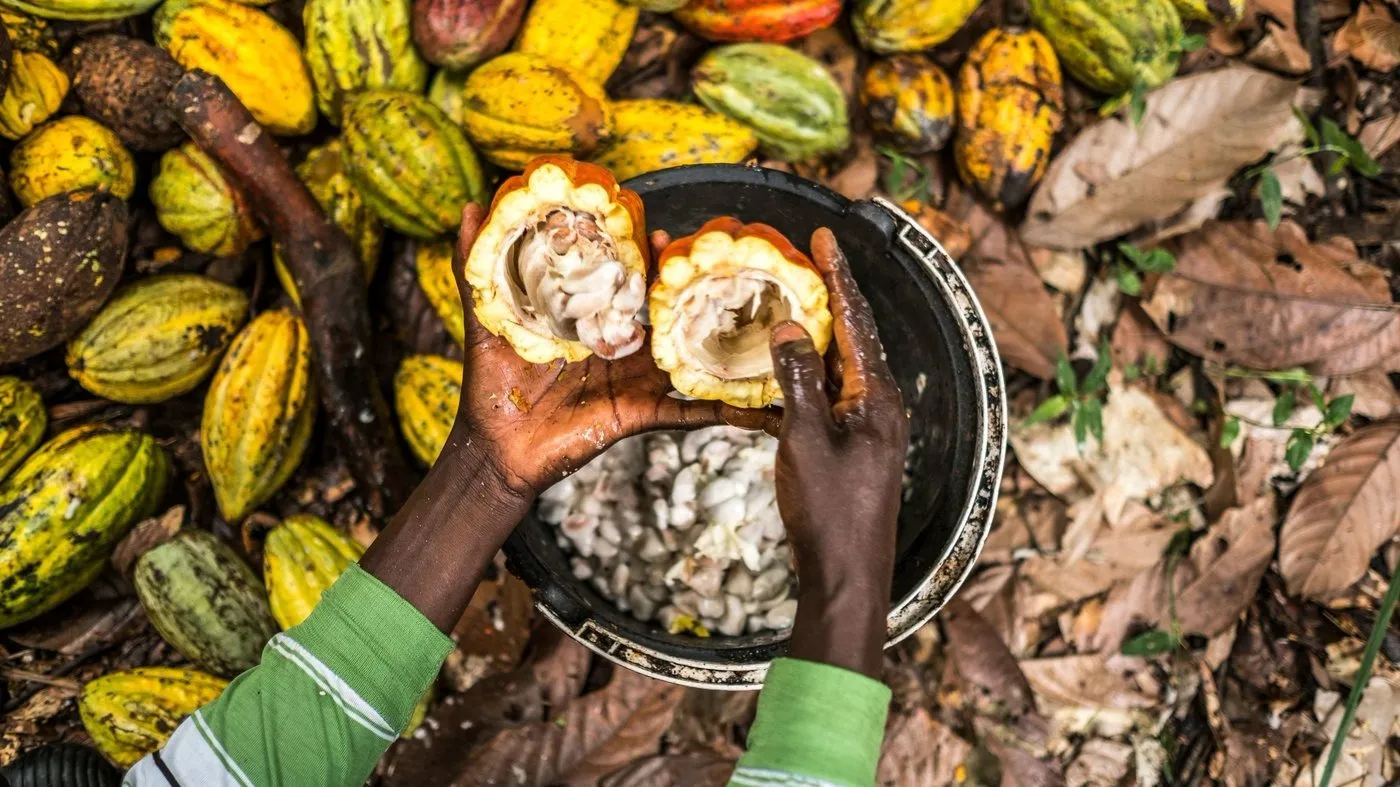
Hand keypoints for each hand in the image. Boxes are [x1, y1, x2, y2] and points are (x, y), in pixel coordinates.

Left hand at [450, 203, 778, 498]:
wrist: (496, 449)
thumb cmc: (493, 385)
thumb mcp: (486, 320)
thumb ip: (476, 267)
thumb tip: (469, 208)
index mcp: (591, 320)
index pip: (624, 279)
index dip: (642, 253)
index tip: (657, 225)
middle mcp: (621, 346)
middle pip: (663, 311)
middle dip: (689, 285)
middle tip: (715, 257)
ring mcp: (636, 379)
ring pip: (686, 354)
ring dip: (718, 337)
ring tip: (755, 315)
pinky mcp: (642, 414)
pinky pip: (690, 415)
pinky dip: (726, 413)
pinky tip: (761, 405)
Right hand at [769, 227, 907, 678]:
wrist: (848, 575)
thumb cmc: (829, 511)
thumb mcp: (805, 440)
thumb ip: (797, 381)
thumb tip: (789, 326)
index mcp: (876, 396)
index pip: (856, 322)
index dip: (839, 277)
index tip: (824, 238)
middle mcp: (881, 405)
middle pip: (854, 337)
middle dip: (832, 296)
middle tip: (808, 258)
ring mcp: (871, 427)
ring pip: (844, 366)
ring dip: (821, 333)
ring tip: (794, 300)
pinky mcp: (858, 447)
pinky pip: (835, 394)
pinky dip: (813, 372)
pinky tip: (789, 367)